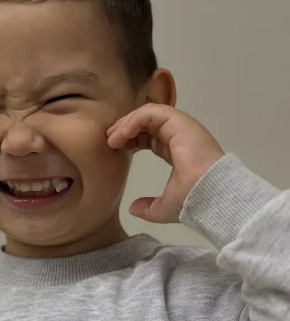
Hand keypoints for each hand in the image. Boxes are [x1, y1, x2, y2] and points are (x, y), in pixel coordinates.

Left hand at [106, 104, 224, 223]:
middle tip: (109, 141)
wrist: (211, 197)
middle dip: (124, 129)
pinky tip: (122, 134)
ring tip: (112, 138)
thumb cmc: (193, 200)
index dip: (129, 139)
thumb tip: (133, 208)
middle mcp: (179, 136)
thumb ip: (148, 207)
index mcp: (176, 150)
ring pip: (147, 114)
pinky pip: (152, 112)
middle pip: (146, 122)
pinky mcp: (181, 122)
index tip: (114, 148)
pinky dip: (134, 119)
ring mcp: (181, 127)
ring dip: (126, 123)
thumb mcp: (164, 208)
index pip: (149, 136)